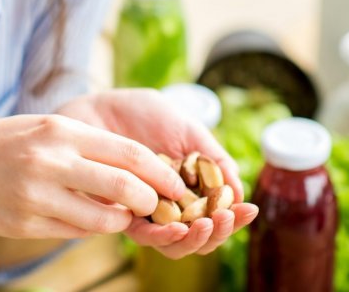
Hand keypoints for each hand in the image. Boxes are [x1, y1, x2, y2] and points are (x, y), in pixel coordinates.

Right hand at [0, 113, 185, 240]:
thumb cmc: (3, 142)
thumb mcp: (44, 128)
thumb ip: (85, 145)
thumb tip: (133, 169)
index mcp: (60, 130)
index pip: (128, 153)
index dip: (161, 172)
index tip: (178, 184)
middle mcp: (50, 161)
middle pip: (124, 187)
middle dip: (150, 201)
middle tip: (158, 206)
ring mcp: (37, 195)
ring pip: (102, 218)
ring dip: (120, 220)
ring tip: (121, 215)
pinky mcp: (26, 223)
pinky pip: (73, 231)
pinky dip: (89, 228)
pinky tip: (86, 218)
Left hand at [57, 88, 258, 257]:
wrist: (100, 105)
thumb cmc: (144, 114)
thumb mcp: (187, 129)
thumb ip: (213, 158)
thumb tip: (239, 189)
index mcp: (189, 187)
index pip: (216, 215)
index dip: (235, 217)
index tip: (248, 209)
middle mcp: (168, 204)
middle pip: (198, 235)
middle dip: (218, 232)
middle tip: (226, 219)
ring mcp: (144, 211)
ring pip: (173, 243)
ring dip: (193, 239)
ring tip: (205, 225)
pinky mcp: (118, 213)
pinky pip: (142, 234)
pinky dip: (162, 235)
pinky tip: (176, 227)